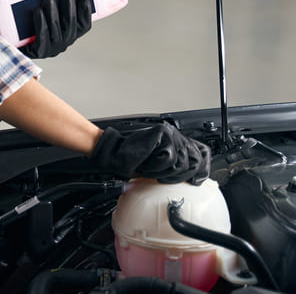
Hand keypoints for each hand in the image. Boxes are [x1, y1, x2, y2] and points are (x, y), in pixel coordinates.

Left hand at [19, 0, 91, 58]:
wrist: (11, 37)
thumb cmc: (28, 20)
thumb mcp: (45, 9)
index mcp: (69, 33)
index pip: (83, 26)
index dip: (85, 13)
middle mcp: (62, 43)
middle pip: (69, 26)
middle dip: (69, 7)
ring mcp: (50, 48)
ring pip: (55, 30)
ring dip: (53, 12)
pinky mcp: (36, 51)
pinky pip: (41, 38)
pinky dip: (41, 23)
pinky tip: (38, 11)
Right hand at [88, 124, 210, 183]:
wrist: (113, 153)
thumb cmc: (132, 161)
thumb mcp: (160, 168)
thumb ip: (177, 167)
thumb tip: (195, 178)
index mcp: (178, 142)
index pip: (203, 153)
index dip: (203, 169)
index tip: (196, 181)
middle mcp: (176, 136)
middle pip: (195, 161)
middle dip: (180, 176)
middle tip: (163, 177)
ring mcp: (170, 134)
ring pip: (182, 163)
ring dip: (164, 172)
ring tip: (151, 170)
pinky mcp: (162, 134)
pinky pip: (169, 158)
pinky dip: (157, 166)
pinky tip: (147, 164)